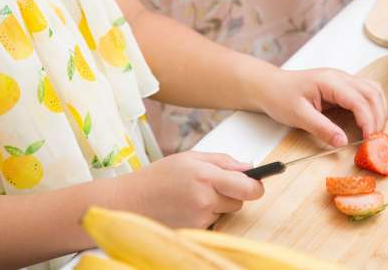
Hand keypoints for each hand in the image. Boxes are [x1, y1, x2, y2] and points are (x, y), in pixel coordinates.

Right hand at [117, 151, 263, 228]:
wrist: (129, 202)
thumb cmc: (157, 177)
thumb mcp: (190, 157)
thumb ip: (222, 161)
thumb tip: (248, 167)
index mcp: (205, 175)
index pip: (247, 186)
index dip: (256, 185)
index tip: (258, 182)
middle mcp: (204, 198)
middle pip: (239, 200)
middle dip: (233, 192)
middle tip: (212, 184)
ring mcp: (199, 217)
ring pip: (226, 211)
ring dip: (217, 204)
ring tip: (193, 194)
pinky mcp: (194, 230)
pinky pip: (213, 221)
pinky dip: (206, 214)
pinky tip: (188, 206)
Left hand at [256, 68, 387, 146]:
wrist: (269, 86)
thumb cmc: (280, 96)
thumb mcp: (298, 115)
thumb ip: (322, 128)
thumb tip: (343, 142)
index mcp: (330, 81)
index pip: (359, 99)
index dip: (368, 120)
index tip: (369, 140)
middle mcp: (340, 77)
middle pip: (373, 93)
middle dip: (379, 117)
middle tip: (375, 140)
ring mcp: (342, 80)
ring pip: (373, 90)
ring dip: (379, 110)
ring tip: (375, 132)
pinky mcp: (342, 87)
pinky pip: (365, 93)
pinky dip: (373, 107)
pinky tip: (369, 122)